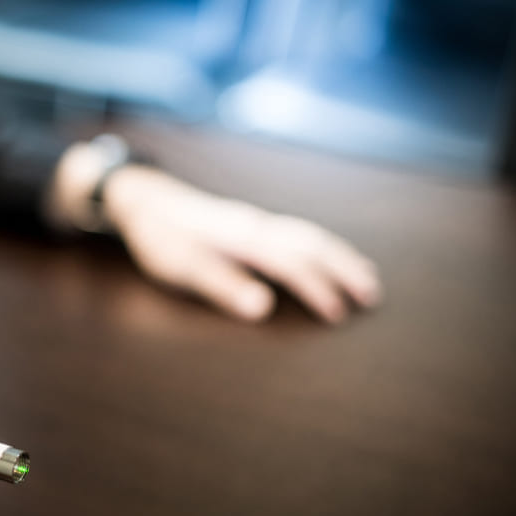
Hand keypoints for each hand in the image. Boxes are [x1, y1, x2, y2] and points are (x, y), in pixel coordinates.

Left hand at [103, 166, 381, 322]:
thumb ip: (220, 285)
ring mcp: (254, 222)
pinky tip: (324, 256)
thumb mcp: (179, 266)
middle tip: (372, 295)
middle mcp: (256, 225)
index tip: (336, 315)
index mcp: (242, 237)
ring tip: (364, 276)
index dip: (317, 289)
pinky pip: (297, 232)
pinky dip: (320, 245)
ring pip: (308, 235)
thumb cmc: (158, 236)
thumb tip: (263, 308)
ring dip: (338, 255)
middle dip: (344, 267)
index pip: (292, 263)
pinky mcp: (249, 224)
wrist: (143, 200)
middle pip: (312, 243)